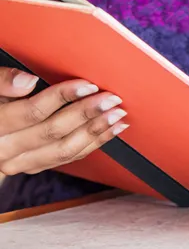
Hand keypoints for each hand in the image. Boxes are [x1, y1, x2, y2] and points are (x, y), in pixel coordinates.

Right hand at [0, 67, 126, 175]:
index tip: (88, 85)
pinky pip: (68, 158)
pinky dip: (94, 143)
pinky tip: (111, 130)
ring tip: (117, 114)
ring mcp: (18, 162)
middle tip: (111, 99)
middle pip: (52, 132)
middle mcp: (4, 150)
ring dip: (96, 131)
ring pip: (64, 150)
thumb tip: (28, 81)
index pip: (32, 112)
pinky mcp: (33, 166)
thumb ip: (1, 82)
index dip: (63, 97)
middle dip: (87, 113)